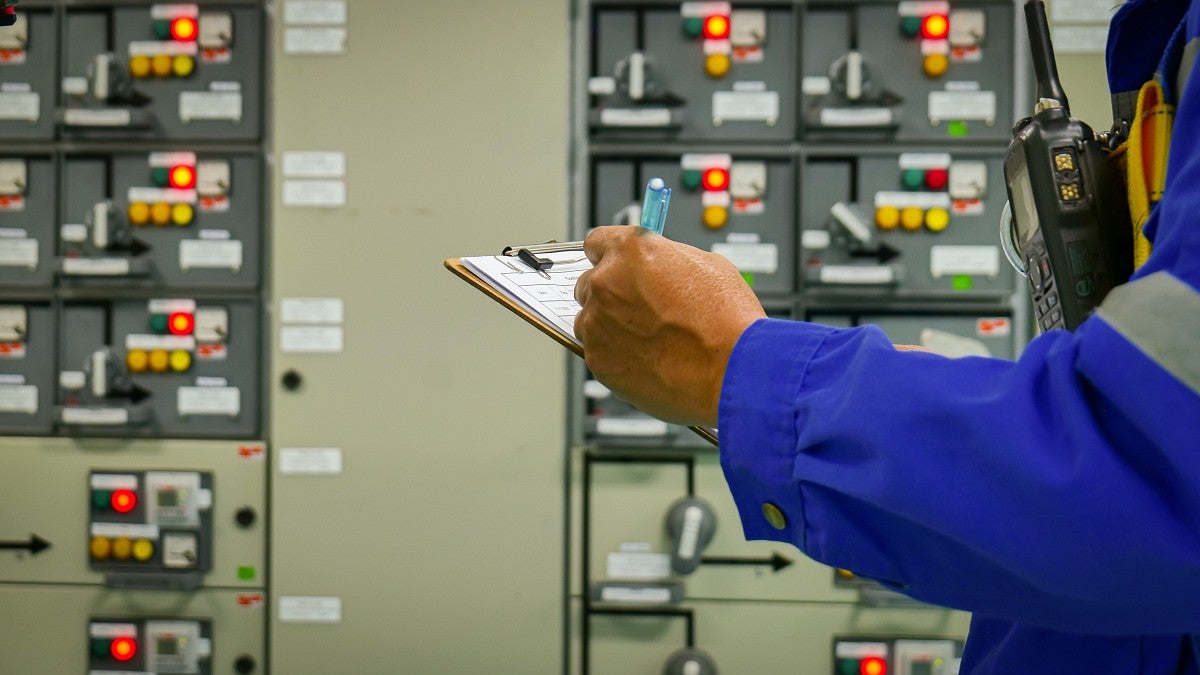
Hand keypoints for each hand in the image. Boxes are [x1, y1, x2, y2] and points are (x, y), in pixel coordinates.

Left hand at [573, 226, 765, 426]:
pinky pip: (598, 352)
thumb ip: (666, 261)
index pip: (598, 242)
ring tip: (648, 339)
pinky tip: (647, 359)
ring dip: (610, 326)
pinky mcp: (599, 361)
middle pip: (590, 283)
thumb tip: (659, 266)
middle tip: (640, 308)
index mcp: (630, 251)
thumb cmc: (726, 321)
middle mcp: (606, 285)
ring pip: (589, 320)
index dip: (611, 255)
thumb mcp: (705, 265)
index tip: (615, 264)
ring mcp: (597, 325)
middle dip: (611, 293)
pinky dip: (615, 355)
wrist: (730, 370)